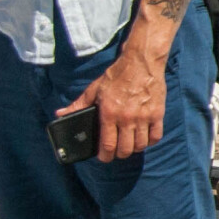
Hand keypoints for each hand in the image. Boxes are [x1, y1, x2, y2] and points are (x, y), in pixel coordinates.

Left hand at [63, 42, 165, 160]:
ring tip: (130, 144)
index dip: (105, 155)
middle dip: (119, 154)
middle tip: (116, 151)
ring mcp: (144, 117)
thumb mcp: (94, 89)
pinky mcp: (157, 114)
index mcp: (109, 113)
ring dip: (134, 148)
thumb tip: (61, 114)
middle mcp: (127, 117)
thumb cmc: (117, 75)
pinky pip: (155, 137)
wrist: (141, 62)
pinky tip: (144, 137)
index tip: (103, 156)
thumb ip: (78, 104)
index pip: (107, 144)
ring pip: (140, 145)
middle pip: (125, 149)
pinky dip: (149, 141)